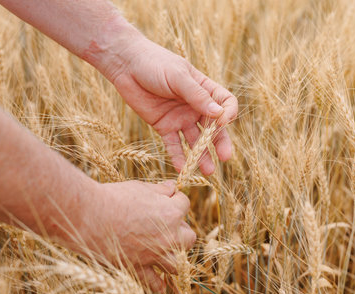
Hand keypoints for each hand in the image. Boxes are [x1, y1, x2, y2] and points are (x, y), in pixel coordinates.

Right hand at [66, 180, 195, 291]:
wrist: (90, 216)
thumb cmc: (115, 197)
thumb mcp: (140, 187)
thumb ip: (160, 189)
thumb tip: (172, 187)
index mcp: (171, 212)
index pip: (184, 204)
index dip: (176, 200)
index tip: (168, 198)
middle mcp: (169, 236)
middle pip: (189, 237)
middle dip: (181, 230)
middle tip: (168, 225)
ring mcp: (155, 254)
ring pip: (178, 263)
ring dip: (175, 256)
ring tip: (166, 250)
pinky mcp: (139, 268)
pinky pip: (155, 282)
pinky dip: (158, 283)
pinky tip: (160, 283)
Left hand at [105, 36, 237, 174]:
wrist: (126, 65)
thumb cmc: (155, 63)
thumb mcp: (177, 76)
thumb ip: (197, 95)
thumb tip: (219, 114)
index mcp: (204, 89)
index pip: (225, 104)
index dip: (228, 114)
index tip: (223, 122)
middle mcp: (195, 106)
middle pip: (213, 127)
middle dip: (220, 142)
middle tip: (224, 157)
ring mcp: (180, 117)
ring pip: (195, 140)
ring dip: (201, 155)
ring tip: (207, 170)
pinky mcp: (164, 126)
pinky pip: (174, 144)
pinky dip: (178, 157)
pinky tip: (183, 168)